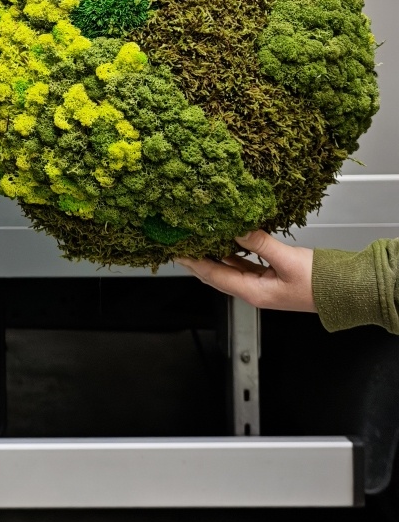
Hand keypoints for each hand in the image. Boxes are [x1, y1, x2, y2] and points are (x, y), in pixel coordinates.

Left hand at [177, 229, 316, 311]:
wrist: (345, 291)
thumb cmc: (321, 283)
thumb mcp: (287, 260)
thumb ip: (260, 244)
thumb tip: (237, 229)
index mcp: (254, 292)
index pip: (214, 275)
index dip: (193, 263)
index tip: (176, 251)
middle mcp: (255, 292)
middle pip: (217, 274)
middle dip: (198, 260)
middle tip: (182, 243)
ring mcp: (263, 286)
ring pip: (230, 269)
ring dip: (214, 255)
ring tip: (200, 239)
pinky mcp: (272, 279)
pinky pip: (245, 265)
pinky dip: (234, 254)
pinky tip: (230, 242)